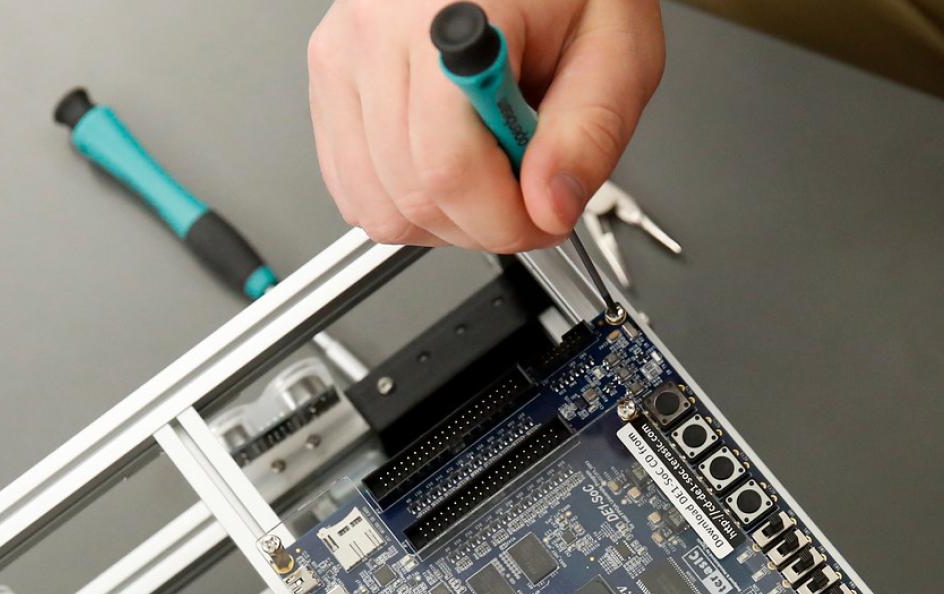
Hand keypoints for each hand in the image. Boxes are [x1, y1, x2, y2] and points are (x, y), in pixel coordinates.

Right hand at [307, 0, 663, 251]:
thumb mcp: (615, 46)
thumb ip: (590, 132)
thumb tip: (548, 208)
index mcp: (450, 18)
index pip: (448, 165)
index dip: (503, 219)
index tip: (541, 219)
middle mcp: (376, 34)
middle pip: (410, 194)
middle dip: (479, 224)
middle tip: (526, 195)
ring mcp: (342, 59)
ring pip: (375, 206)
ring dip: (441, 220)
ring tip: (488, 169)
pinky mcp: (328, 83)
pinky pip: (354, 190)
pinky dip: (405, 204)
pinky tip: (448, 166)